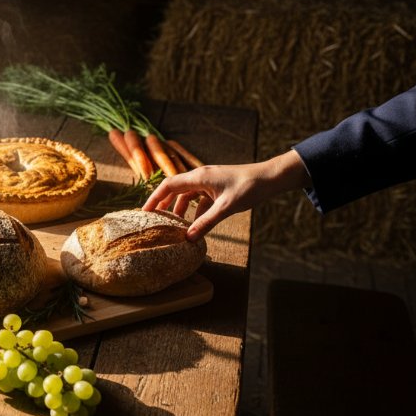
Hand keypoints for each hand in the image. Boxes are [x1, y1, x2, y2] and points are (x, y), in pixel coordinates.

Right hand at [142, 150, 312, 240]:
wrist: (270, 178)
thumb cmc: (249, 187)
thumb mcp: (226, 208)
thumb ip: (206, 223)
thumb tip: (188, 238)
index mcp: (198, 177)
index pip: (168, 185)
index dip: (154, 198)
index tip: (144, 212)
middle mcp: (200, 176)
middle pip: (174, 189)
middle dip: (163, 204)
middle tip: (153, 220)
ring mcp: (209, 181)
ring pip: (187, 194)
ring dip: (179, 208)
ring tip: (174, 225)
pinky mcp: (217, 187)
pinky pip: (199, 198)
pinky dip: (194, 210)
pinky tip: (195, 223)